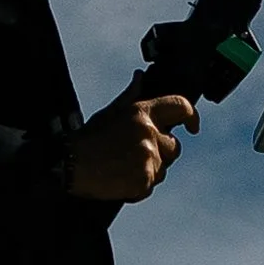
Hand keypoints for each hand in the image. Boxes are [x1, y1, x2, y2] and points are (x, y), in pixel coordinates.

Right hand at [68, 90, 197, 201]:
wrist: (70, 165)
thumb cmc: (89, 139)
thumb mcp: (111, 112)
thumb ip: (131, 97)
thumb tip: (140, 78)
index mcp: (143, 113)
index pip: (180, 107)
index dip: (191, 117)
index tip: (193, 127)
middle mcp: (149, 134)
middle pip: (174, 147)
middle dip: (161, 151)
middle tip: (135, 154)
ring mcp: (148, 159)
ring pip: (163, 169)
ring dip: (149, 170)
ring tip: (124, 167)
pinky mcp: (144, 182)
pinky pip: (150, 186)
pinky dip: (139, 186)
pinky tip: (121, 179)